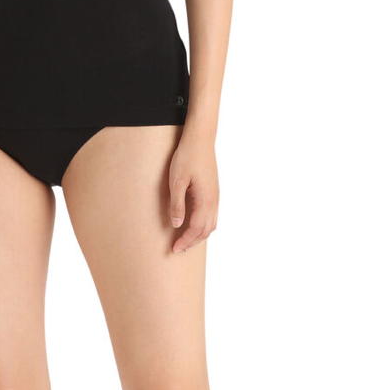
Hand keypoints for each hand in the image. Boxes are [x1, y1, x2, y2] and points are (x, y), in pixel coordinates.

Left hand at [168, 134, 218, 252]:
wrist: (200, 139)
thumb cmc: (187, 157)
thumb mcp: (177, 180)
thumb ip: (177, 204)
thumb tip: (177, 224)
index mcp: (206, 200)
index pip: (196, 229)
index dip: (185, 241)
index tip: (174, 249)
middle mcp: (214, 201)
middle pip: (206, 230)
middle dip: (192, 242)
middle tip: (178, 249)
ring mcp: (215, 196)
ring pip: (211, 224)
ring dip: (199, 235)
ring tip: (185, 241)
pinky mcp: (213, 192)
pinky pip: (212, 215)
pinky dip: (203, 226)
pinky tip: (194, 225)